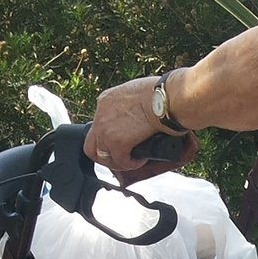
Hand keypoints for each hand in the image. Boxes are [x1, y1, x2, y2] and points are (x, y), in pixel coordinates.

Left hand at [84, 77, 198, 180]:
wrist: (165, 100)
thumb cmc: (160, 94)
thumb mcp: (137, 94)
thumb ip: (131, 106)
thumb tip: (139, 118)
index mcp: (105, 100)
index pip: (98, 125)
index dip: (109, 138)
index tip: (122, 142)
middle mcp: (101, 114)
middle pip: (92, 143)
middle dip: (106, 154)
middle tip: (122, 157)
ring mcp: (106, 130)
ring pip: (102, 156)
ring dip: (118, 161)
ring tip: (133, 160)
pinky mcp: (117, 143)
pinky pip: (120, 162)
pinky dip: (131, 164)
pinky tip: (142, 159)